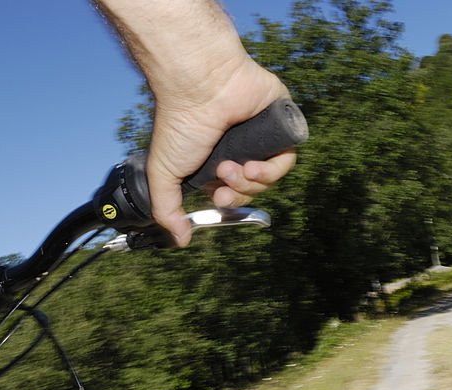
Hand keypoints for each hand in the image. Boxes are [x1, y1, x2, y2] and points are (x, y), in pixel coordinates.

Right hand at [147, 62, 296, 245]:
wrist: (200, 88)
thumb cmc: (179, 125)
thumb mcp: (163, 175)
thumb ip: (167, 211)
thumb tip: (180, 240)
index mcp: (213, 159)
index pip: (230, 192)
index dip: (227, 201)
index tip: (216, 198)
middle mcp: (238, 149)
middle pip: (252, 189)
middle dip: (238, 193)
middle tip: (223, 180)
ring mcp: (260, 136)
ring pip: (270, 177)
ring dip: (252, 182)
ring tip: (234, 167)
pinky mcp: (280, 123)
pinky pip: (287, 158)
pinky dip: (273, 169)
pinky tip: (254, 163)